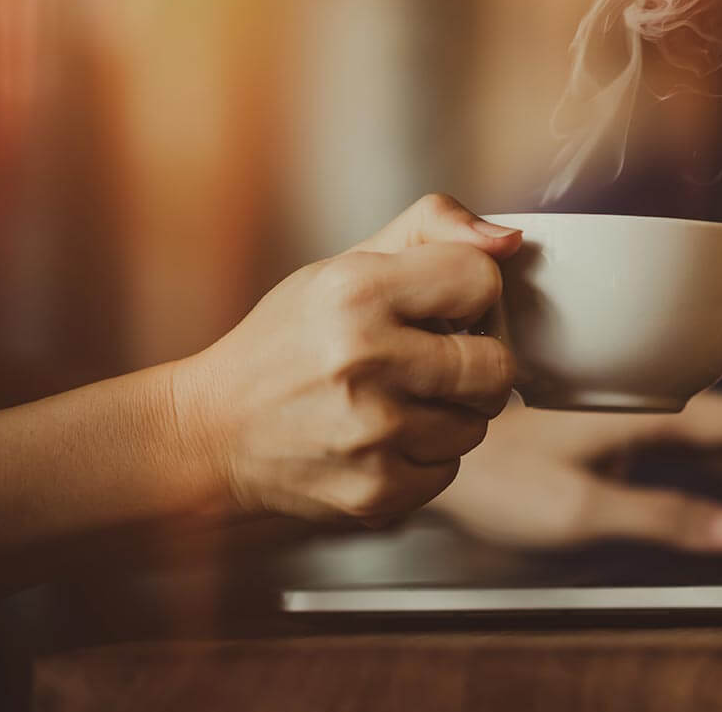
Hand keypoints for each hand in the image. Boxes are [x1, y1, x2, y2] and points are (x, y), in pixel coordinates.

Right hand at [171, 194, 523, 525]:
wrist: (210, 431)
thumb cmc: (291, 340)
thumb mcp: (348, 264)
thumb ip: (433, 229)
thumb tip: (511, 240)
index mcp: (357, 291)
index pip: (483, 279)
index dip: (471, 294)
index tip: (441, 308)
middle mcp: (364, 360)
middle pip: (498, 364)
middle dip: (476, 361)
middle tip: (434, 360)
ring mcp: (371, 433)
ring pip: (478, 423)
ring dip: (451, 413)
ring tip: (398, 399)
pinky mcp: (375, 491)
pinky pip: (449, 471)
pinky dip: (425, 457)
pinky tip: (381, 438)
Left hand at [430, 392, 721, 559]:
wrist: (435, 449)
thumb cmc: (496, 475)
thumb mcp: (585, 509)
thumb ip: (666, 519)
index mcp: (648, 410)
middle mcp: (642, 402)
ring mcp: (622, 412)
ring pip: (704, 440)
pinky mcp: (603, 426)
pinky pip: (674, 443)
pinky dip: (706, 475)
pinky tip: (703, 506)